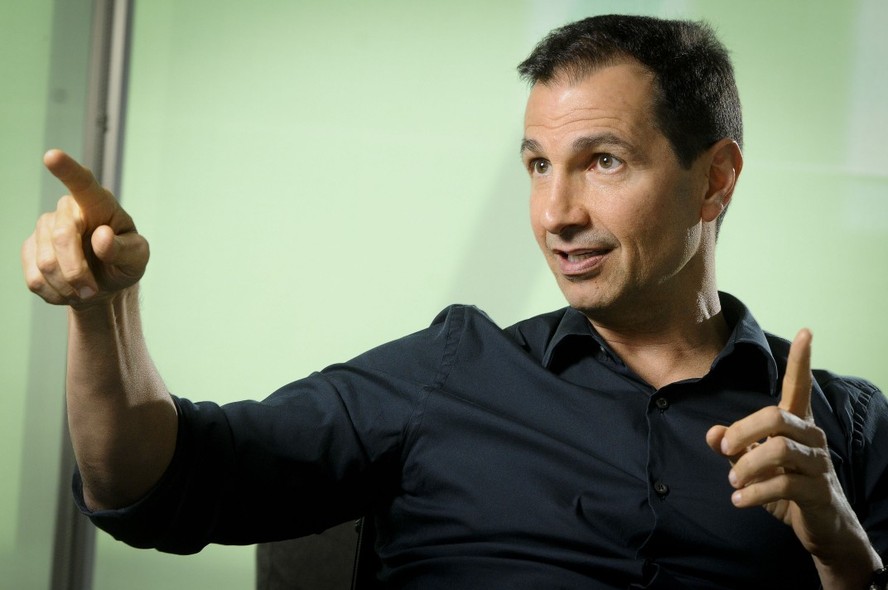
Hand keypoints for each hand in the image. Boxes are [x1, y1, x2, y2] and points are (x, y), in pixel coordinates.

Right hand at [21, 149, 147, 306]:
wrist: (103, 284)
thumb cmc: (124, 263)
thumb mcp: (137, 259)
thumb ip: (124, 250)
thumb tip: (101, 237)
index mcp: (99, 204)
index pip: (83, 183)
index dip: (67, 170)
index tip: (52, 156)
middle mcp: (68, 209)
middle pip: (62, 237)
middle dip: (78, 271)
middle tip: (93, 290)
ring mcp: (45, 228)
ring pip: (46, 262)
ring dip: (68, 286)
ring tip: (86, 290)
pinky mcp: (30, 249)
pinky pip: (35, 278)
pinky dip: (55, 293)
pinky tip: (69, 290)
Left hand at [706, 330, 880, 586]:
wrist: (821, 528)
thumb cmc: (785, 486)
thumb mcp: (752, 464)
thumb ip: (733, 446)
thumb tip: (713, 432)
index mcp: (796, 424)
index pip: (799, 386)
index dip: (801, 359)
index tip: (805, 330)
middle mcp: (811, 437)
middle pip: (775, 417)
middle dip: (743, 432)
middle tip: (725, 452)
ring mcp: (818, 464)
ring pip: (779, 451)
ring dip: (746, 466)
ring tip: (733, 482)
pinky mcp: (818, 491)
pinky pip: (782, 485)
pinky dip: (754, 493)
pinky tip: (739, 501)